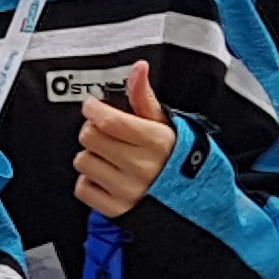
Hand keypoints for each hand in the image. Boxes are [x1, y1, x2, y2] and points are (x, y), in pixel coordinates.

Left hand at [70, 62, 174, 217]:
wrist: (196, 201)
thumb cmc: (179, 159)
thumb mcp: (166, 124)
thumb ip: (144, 97)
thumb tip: (138, 68)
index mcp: (155, 142)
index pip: (108, 120)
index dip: (94, 109)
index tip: (93, 106)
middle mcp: (140, 167)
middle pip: (90, 137)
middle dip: (94, 130)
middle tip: (105, 132)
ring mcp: (127, 190)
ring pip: (83, 161)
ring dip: (92, 156)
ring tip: (110, 157)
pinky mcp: (116, 210)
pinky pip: (83, 188)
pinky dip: (90, 181)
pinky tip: (107, 176)